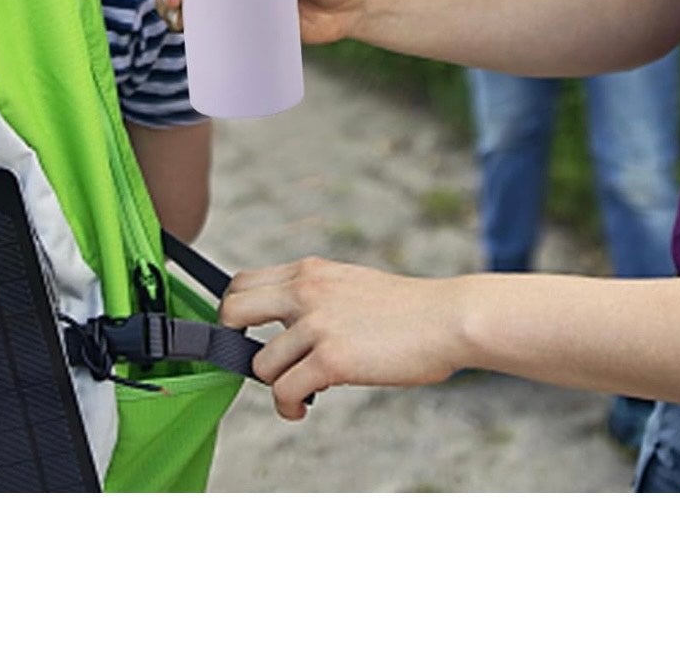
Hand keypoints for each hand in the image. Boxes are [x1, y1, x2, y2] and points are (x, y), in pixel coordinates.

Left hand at [220, 256, 466, 420]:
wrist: (446, 319)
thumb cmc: (408, 311)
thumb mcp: (351, 286)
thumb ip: (315, 299)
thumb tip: (287, 333)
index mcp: (311, 271)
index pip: (243, 282)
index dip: (236, 312)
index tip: (246, 335)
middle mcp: (307, 291)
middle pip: (233, 310)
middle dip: (233, 341)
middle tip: (261, 362)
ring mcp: (317, 324)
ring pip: (260, 364)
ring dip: (276, 384)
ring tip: (300, 391)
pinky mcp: (331, 358)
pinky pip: (285, 390)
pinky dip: (289, 406)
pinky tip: (303, 408)